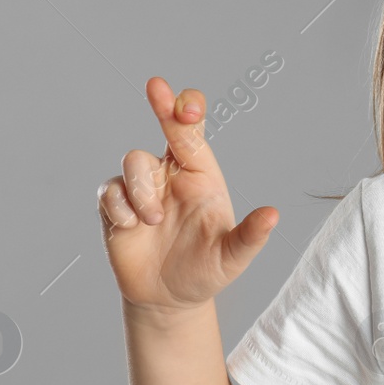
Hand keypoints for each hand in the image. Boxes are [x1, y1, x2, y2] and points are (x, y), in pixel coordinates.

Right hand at [97, 77, 277, 314]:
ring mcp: (141, 187)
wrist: (170, 298)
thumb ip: (250, 236)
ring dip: (142, 189)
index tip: (189, 107)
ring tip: (153, 220)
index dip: (189, 110)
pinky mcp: (115, 207)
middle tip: (157, 86)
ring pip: (133, 161)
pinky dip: (120, 208)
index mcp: (201, 174)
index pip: (194, 132)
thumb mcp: (232, 257)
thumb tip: (274, 215)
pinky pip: (109, 191)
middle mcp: (171, 173)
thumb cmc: (206, 270)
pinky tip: (132, 228)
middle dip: (162, 104)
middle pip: (162, 126)